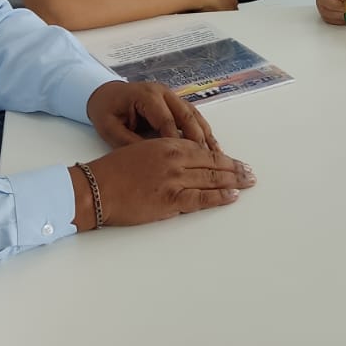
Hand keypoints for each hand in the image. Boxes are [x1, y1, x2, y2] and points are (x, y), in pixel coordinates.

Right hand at [72, 139, 255, 228]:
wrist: (96, 187)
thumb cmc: (113, 171)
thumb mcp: (142, 151)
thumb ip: (165, 154)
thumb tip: (185, 162)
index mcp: (167, 145)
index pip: (202, 150)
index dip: (221, 157)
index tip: (234, 161)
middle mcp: (175, 158)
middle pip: (212, 163)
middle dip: (234, 168)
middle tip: (250, 172)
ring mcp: (175, 179)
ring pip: (212, 179)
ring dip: (234, 180)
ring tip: (248, 182)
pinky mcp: (171, 200)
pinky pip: (202, 198)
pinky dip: (220, 197)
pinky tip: (233, 196)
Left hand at [86, 80, 217, 150]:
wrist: (104, 94)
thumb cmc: (106, 111)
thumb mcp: (111, 129)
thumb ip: (130, 142)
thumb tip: (153, 160)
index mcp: (147, 96)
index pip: (166, 120)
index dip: (176, 141)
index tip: (184, 161)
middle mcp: (164, 93)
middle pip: (187, 116)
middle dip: (198, 139)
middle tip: (208, 161)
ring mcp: (172, 96)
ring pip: (194, 116)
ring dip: (206, 136)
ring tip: (217, 156)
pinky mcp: (176, 103)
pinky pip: (193, 117)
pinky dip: (203, 132)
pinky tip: (211, 147)